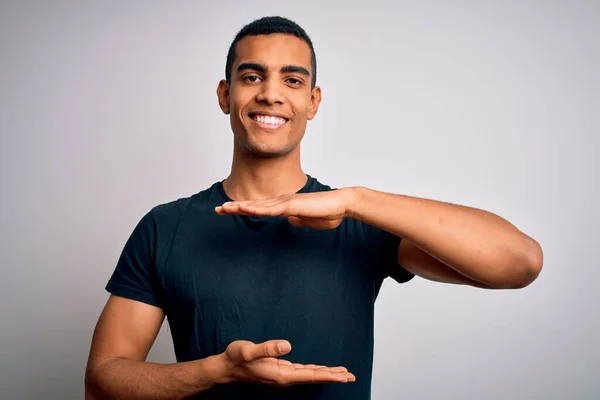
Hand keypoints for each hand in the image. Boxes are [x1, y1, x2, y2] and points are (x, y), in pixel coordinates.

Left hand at [215, 189, 354, 229]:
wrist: (341, 205)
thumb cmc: (327, 212)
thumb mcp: (308, 220)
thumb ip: (299, 220)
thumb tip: (291, 221)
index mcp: (285, 206)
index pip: (260, 208)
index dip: (244, 209)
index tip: (230, 211)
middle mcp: (282, 201)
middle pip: (254, 204)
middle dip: (235, 207)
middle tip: (218, 209)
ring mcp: (285, 202)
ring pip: (258, 205)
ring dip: (240, 207)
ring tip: (224, 208)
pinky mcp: (291, 205)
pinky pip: (270, 209)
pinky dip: (255, 209)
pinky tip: (243, 209)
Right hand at [219, 339, 354, 385]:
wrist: (226, 366)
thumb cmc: (236, 358)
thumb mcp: (248, 350)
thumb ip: (267, 348)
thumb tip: (287, 345)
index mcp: (281, 374)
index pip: (310, 375)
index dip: (328, 375)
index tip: (344, 376)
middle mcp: (284, 377)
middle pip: (314, 377)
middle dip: (333, 377)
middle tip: (352, 376)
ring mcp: (282, 374)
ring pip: (310, 375)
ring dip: (326, 374)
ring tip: (342, 374)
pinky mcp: (280, 369)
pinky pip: (303, 371)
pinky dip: (315, 371)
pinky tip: (320, 370)